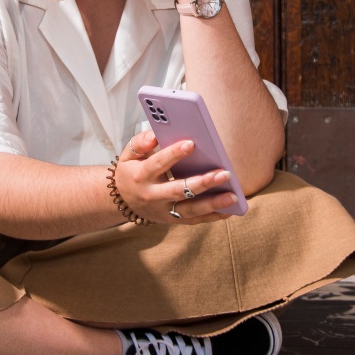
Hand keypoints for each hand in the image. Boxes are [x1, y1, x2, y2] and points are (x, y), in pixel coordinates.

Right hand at [114, 130, 235, 224]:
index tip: (191, 143)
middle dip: (202, 182)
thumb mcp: (127, 155)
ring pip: (190, 210)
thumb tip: (154, 135)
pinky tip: (230, 210)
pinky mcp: (172, 219)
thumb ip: (139, 143)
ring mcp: (163, 211)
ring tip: (233, 195)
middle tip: (224, 173)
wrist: (121, 201)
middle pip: (178, 190)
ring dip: (213, 203)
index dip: (173, 154)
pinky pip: (195, 220)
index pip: (158, 164)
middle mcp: (152, 196)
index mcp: (141, 176)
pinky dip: (213, 216)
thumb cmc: (131, 172)